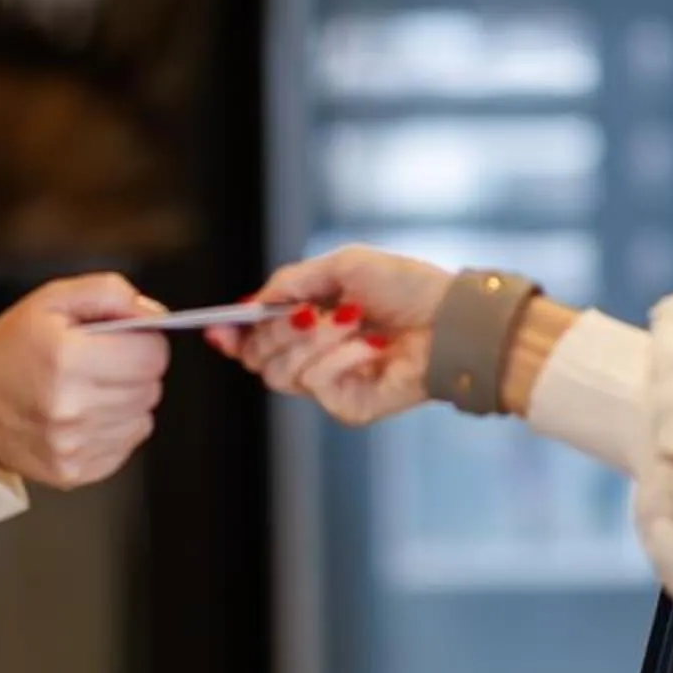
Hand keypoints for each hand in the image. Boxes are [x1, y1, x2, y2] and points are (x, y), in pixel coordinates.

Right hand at [0, 274, 170, 487]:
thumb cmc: (11, 349)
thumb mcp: (51, 300)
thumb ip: (109, 293)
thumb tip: (155, 315)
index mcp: (68, 358)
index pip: (153, 356)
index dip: (145, 342)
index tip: (124, 341)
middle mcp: (71, 407)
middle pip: (151, 389)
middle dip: (134, 371)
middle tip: (101, 364)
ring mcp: (72, 444)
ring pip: (142, 419)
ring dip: (125, 402)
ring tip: (90, 390)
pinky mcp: (72, 471)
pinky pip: (124, 447)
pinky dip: (113, 430)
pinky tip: (85, 416)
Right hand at [210, 247, 450, 427]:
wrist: (453, 319)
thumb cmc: (407, 288)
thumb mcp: (343, 266)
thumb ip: (290, 281)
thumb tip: (251, 303)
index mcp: (308, 325)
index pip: (254, 340)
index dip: (232, 335)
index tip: (219, 327)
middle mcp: (313, 358)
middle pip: (258, 359)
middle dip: (277, 329)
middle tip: (309, 310)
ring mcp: (330, 385)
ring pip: (282, 372)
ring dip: (317, 338)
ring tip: (355, 320)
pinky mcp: (349, 406)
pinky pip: (318, 384)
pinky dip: (343, 357)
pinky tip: (373, 345)